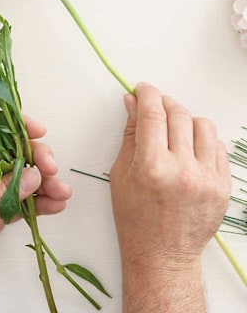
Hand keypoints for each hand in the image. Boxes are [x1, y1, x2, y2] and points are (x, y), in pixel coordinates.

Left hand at [0, 118, 71, 312]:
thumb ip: (3, 190)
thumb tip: (33, 174)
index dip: (15, 126)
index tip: (39, 130)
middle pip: (13, 155)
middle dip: (35, 158)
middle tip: (52, 169)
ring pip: (21, 180)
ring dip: (43, 184)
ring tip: (62, 192)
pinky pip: (20, 203)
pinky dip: (38, 203)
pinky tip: (55, 204)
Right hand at [109, 83, 230, 311]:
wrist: (162, 254)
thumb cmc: (135, 217)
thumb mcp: (121, 173)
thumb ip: (130, 134)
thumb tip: (133, 103)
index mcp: (152, 167)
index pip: (152, 113)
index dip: (147, 93)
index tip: (143, 89)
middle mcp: (182, 170)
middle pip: (178, 114)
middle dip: (164, 103)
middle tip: (155, 106)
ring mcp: (206, 179)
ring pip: (202, 125)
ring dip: (185, 120)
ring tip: (173, 130)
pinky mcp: (222, 187)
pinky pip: (218, 147)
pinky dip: (202, 140)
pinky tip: (188, 148)